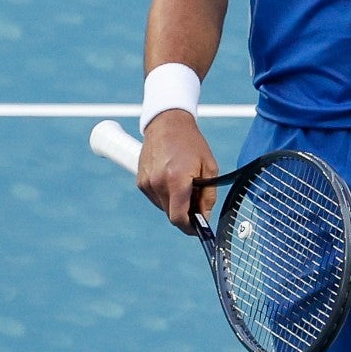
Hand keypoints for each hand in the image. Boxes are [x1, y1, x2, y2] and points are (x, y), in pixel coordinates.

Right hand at [136, 109, 219, 232]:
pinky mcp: (141, 181)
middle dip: (185, 214)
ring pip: (163, 207)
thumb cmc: (191, 143)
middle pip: (171, 214)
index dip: (190, 228)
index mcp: (177, 180)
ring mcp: (147, 182)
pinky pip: (155, 198)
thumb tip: (204, 218)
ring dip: (174, 203)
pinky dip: (164, 195)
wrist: (167, 122)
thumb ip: (207, 196)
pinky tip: (170, 178)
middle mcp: (158, 183)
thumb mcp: (209, 167)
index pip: (179, 218)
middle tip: (196, 201)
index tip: (198, 229)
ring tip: (183, 184)